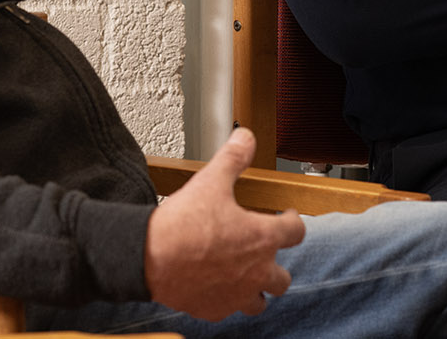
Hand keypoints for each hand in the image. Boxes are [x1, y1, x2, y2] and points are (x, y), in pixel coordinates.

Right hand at [144, 128, 305, 319]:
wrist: (149, 258)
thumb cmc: (182, 224)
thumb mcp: (211, 181)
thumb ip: (233, 158)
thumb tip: (246, 137)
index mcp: (262, 239)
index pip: (297, 232)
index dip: (293, 221)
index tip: (286, 217)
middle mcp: (256, 272)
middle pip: (283, 277)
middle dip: (276, 263)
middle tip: (263, 250)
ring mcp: (236, 295)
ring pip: (260, 301)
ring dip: (256, 289)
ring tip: (244, 275)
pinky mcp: (215, 309)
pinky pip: (229, 310)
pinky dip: (227, 300)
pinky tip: (216, 287)